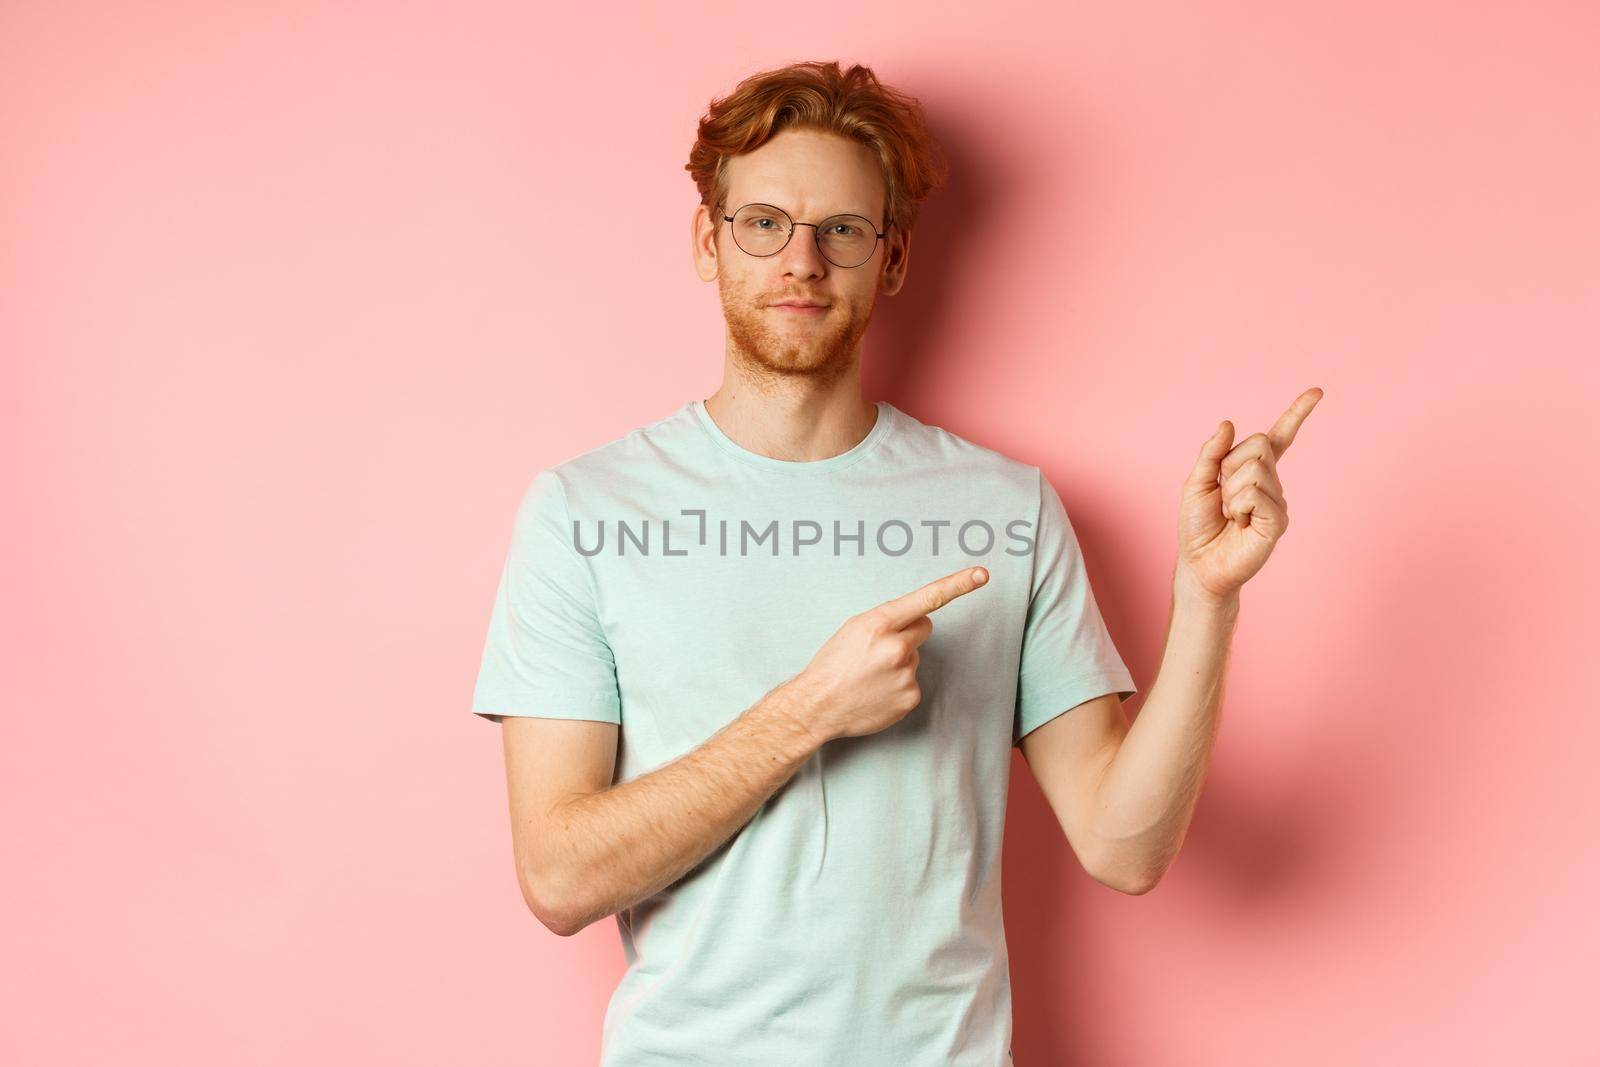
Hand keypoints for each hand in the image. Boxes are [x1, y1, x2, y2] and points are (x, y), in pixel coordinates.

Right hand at [786, 566, 990, 743]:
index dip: (958, 584)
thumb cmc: (833, 664)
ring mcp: (906, 674)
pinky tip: (877, 691)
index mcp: (879, 623)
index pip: (927, 598)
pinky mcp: (911, 697)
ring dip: (899, 663)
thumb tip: (915, 620)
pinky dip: (898, 685)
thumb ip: (887, 620)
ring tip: (871, 675)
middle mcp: (897, 647)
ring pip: (915, 657)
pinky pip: (913, 682)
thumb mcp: (854, 628)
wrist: (818, 705)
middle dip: (909, 633)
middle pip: (924, 627)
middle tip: (880, 649)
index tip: (981, 574)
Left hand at [1176, 387, 1322, 602]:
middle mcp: (1271, 482)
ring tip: (1231, 515)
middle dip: (1230, 465)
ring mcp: (1278, 501)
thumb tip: (1229, 423)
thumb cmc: (1198, 526)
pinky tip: (1241, 524)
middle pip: (1259, 444)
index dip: (1297, 414)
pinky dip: (1239, 506)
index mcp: (1253, 470)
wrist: (1200, 565)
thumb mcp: (1197, 482)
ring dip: (1231, 491)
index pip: (1279, 437)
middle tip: (1224, 496)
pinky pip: (1256, 493)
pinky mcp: (1279, 520)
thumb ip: (1211, 453)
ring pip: (1255, 468)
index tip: (1317, 392)